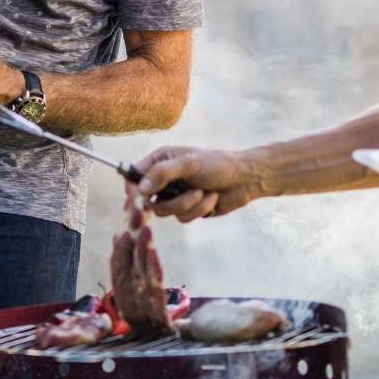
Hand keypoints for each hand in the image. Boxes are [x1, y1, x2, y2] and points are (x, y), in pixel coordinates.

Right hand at [133, 146, 265, 221]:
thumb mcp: (190, 164)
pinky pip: (182, 218)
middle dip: (167, 200)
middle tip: (183, 195)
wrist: (245, 179)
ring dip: (186, 205)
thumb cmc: (218, 164)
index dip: (133, 186)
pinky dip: (198, 210)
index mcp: (161, 160)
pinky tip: (211, 198)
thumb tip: (140, 188)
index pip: (134, 174)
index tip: (137, 196)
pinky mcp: (187, 209)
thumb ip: (163, 173)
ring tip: (203, 193)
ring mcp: (175, 195)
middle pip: (147, 199)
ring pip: (164, 212)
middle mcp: (164, 178)